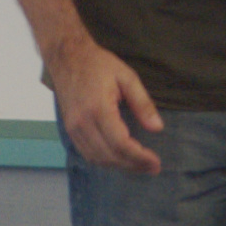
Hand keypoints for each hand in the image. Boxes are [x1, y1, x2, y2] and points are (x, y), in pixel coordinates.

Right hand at [47, 36, 165, 173]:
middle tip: (153, 168)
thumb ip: (143, 103)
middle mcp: (82, 123)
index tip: (156, 162)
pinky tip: (120, 158)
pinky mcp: (70, 130)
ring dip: (120, 166)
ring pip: (97, 158)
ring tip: (140, 165)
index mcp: (98, 109)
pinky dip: (105, 160)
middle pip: (109, 155)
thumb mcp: (127, 77)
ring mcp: (73, 128)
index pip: (120, 144)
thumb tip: (157, 128)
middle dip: (133, 165)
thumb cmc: (98, 64)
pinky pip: (87, 153)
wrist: (67, 57)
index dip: (139, 157)